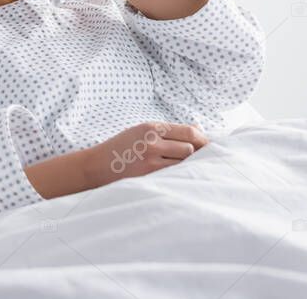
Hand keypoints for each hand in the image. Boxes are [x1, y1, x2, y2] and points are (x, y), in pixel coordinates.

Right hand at [81, 122, 208, 188]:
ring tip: (185, 169)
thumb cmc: (121, 148)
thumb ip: (168, 132)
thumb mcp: (141, 132)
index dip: (204, 140)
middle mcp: (152, 141)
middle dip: (197, 155)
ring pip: (184, 162)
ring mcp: (150, 159)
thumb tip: (199, 130)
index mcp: (151, 127)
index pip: (189, 132)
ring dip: (187, 166)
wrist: (96, 166)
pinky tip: (178, 178)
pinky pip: (174, 175)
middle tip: (200, 161)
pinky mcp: (149, 175)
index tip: (211, 147)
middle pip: (191, 148)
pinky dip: (179, 176)